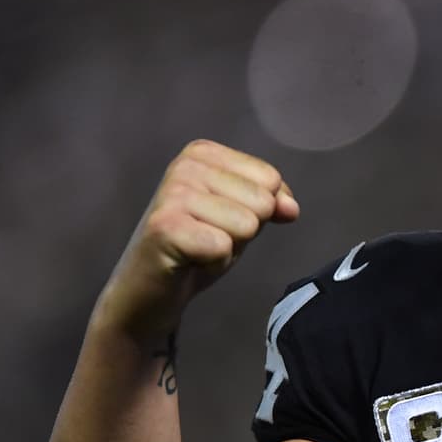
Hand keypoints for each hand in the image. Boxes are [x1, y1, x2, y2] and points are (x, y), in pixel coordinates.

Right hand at [97, 140, 298, 341]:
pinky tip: (189, 260)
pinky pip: (224, 247)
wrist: (150, 288)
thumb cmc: (198, 247)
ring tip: (198, 248)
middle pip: (262, 201)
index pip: (271, 178)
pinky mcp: (165, 227)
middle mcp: (186, 165)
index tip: (223, 220)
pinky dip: (214, 263)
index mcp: (204, 153)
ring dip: (229, 247)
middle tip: (208, 237)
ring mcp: (173, 194)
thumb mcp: (244, 217)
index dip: (258, 210)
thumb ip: (271, 203)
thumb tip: (291, 207)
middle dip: (244, 230)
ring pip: (247, 224)